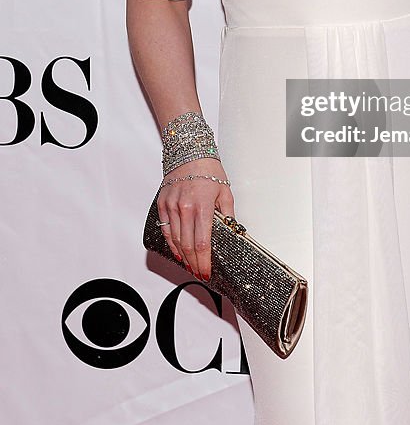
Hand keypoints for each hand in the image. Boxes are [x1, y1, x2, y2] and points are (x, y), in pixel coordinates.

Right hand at [156, 157, 234, 281]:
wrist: (189, 151)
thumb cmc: (208, 169)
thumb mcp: (225, 191)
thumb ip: (227, 214)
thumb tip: (232, 231)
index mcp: (202, 205)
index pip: (202, 242)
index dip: (204, 260)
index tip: (206, 271)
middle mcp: (184, 207)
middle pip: (188, 245)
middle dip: (194, 263)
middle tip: (199, 273)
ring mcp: (171, 206)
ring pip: (175, 240)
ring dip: (183, 256)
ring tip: (191, 265)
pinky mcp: (162, 203)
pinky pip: (166, 229)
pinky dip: (171, 244)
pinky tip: (178, 252)